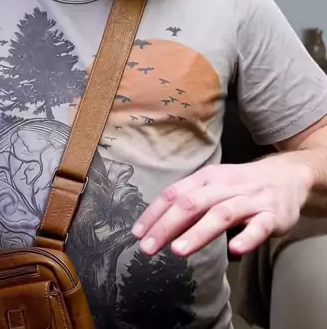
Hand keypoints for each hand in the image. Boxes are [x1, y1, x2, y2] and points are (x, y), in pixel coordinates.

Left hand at [131, 154, 313, 258]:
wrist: (287, 175)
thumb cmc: (241, 185)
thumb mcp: (213, 186)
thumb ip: (190, 201)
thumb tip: (157, 225)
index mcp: (207, 177)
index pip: (175, 193)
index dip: (154, 213)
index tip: (137, 234)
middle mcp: (226, 186)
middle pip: (192, 204)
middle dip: (167, 226)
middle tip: (147, 248)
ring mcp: (250, 200)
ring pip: (221, 214)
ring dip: (198, 232)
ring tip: (178, 250)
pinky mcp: (272, 215)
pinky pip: (259, 227)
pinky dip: (246, 237)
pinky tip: (235, 251)